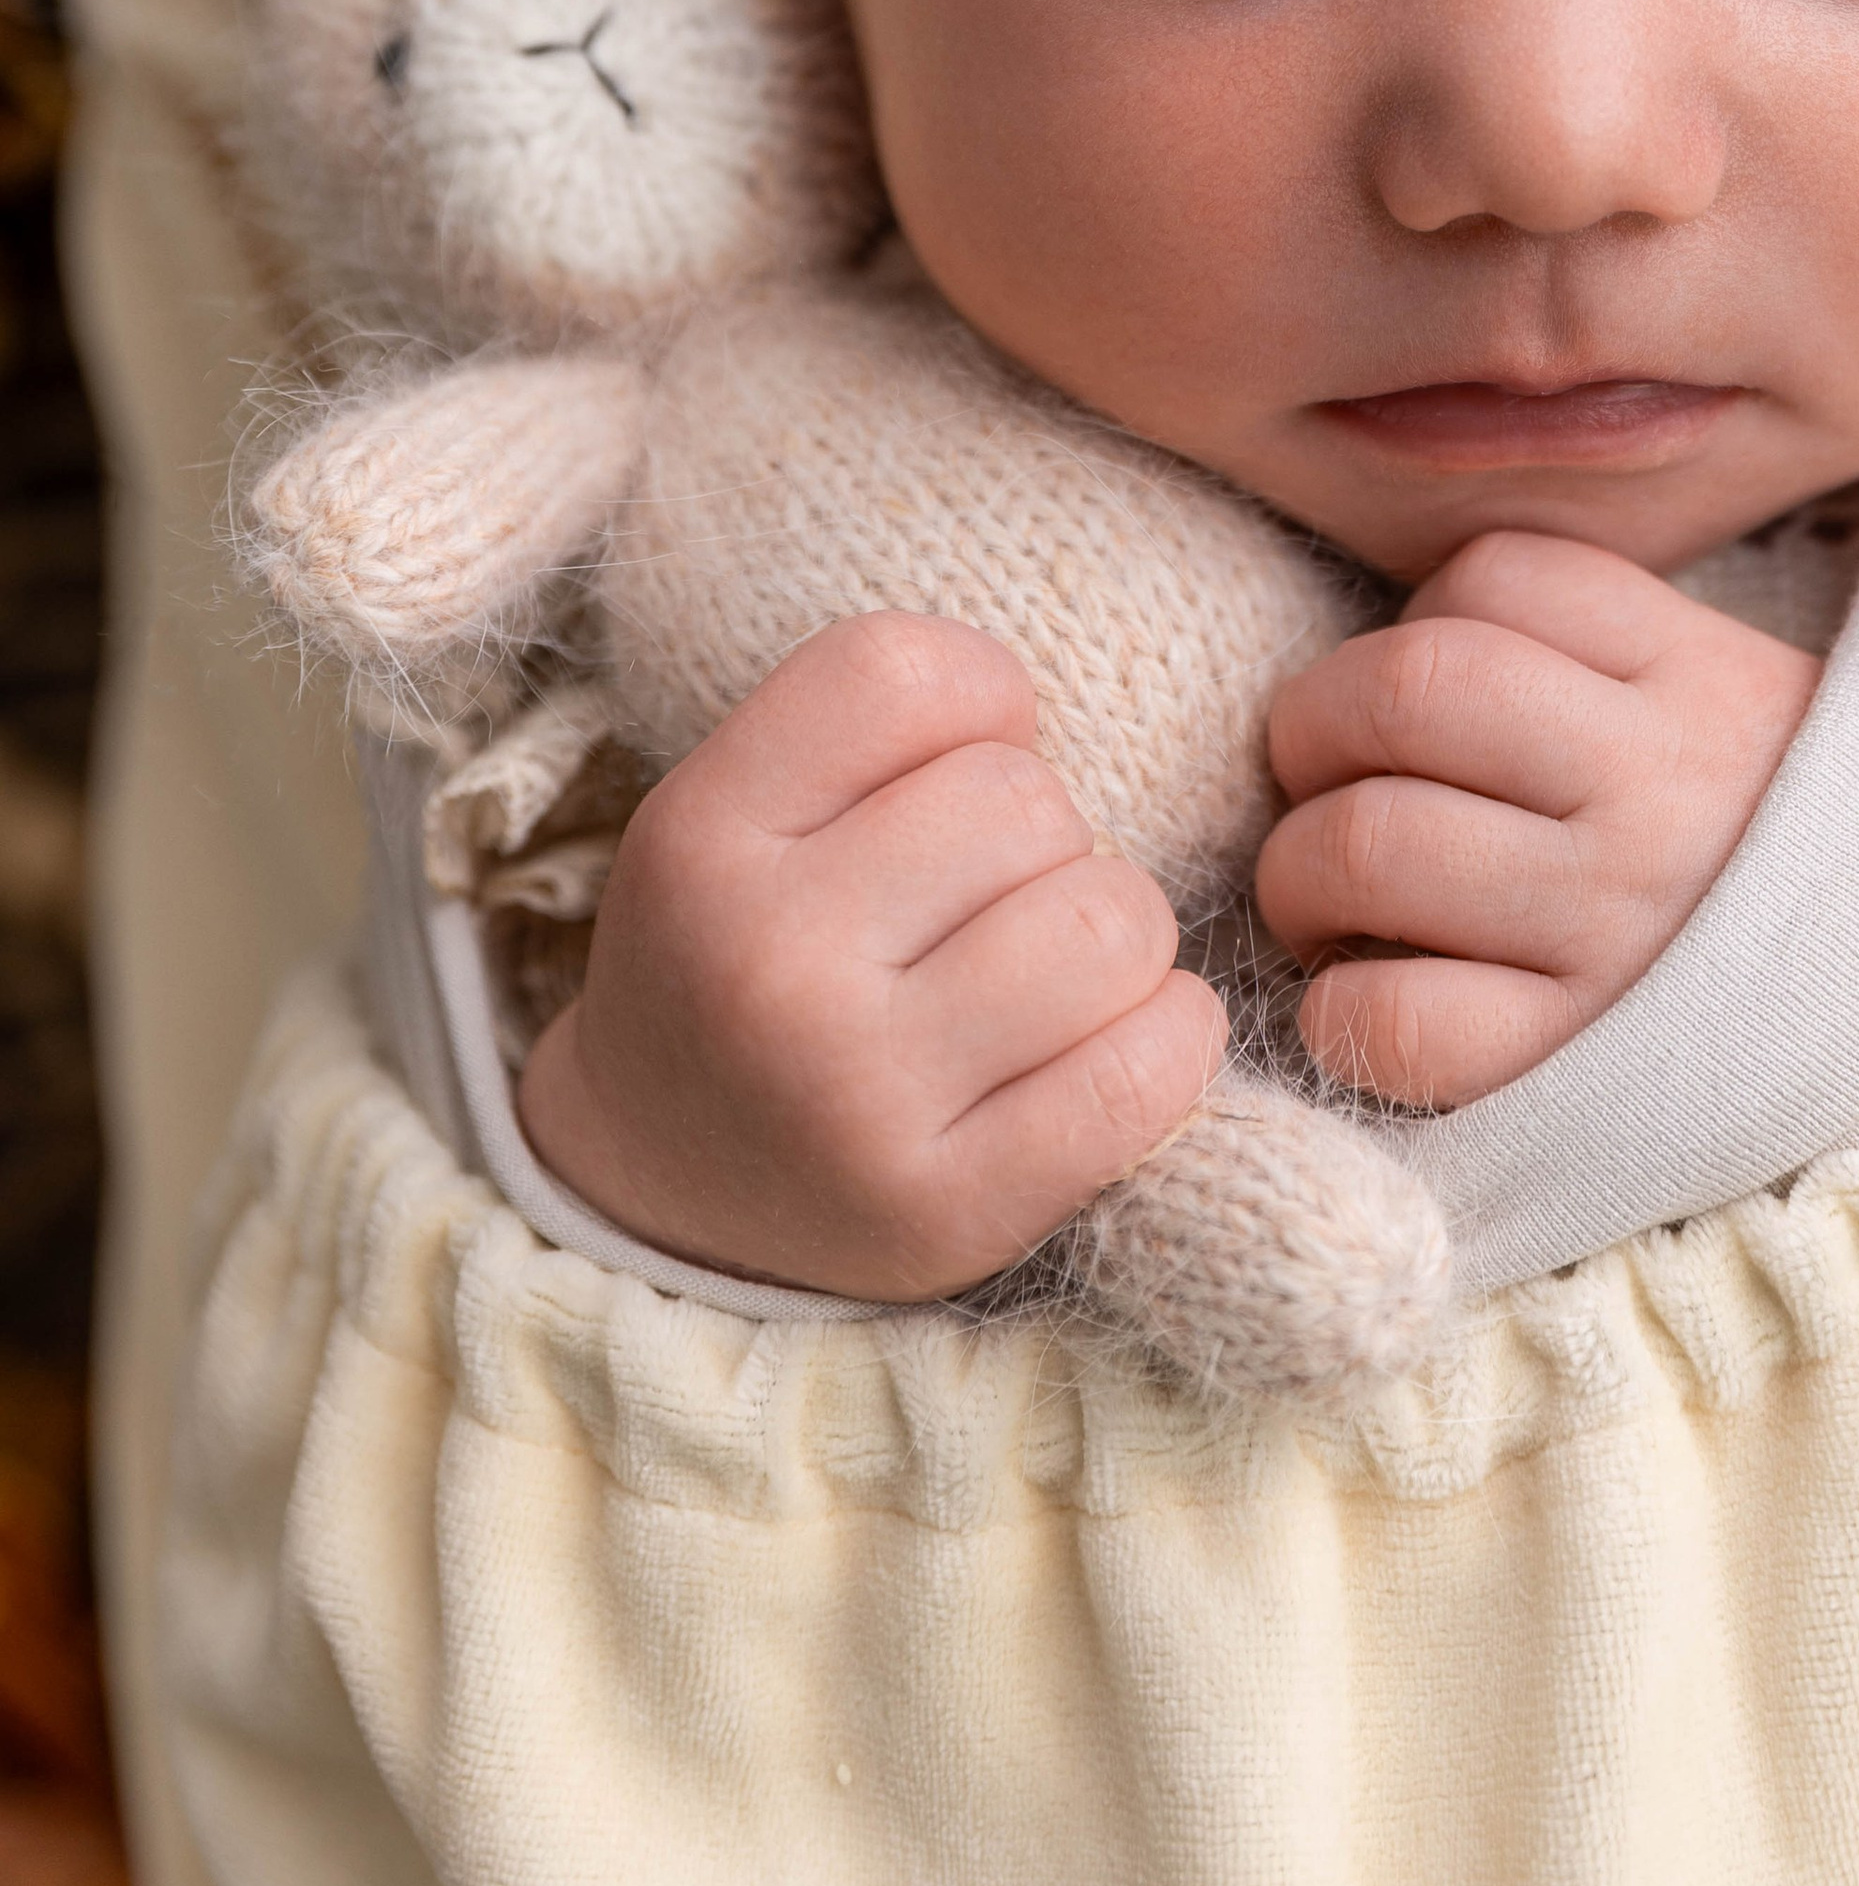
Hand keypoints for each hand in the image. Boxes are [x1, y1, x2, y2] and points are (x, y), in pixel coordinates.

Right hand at [517, 614, 1227, 1299]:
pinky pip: (1147, 1071)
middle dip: (1045, 834)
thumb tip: (1031, 706)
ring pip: (1110, 918)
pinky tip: (1117, 1039)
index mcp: (701, 836)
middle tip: (991, 899)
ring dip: (1117, 933)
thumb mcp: (736, 810)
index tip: (959, 763)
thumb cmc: (743, 958)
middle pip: (1025, 798)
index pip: (898, 673)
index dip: (978, 694)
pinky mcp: (947, 1212)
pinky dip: (1170, 1034)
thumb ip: (868, 725)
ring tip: (1050, 972)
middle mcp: (768, 965)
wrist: (660, 1195)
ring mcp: (857, 1099)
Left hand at [1256, 530, 1819, 1108]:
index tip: (1417, 691)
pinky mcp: (1577, 1063)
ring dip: (1297, 870)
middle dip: (1309, 726)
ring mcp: (1617, 924)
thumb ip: (1587, 647)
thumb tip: (1388, 653)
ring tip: (1321, 894)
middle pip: (1406, 690)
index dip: (1414, 618)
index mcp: (1693, 674)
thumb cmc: (1764, 842)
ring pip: (1370, 845)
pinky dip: (1338, 1011)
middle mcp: (1656, 787)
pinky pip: (1396, 1021)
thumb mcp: (1727, 693)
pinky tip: (1362, 999)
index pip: (1493, 577)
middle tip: (1313, 775)